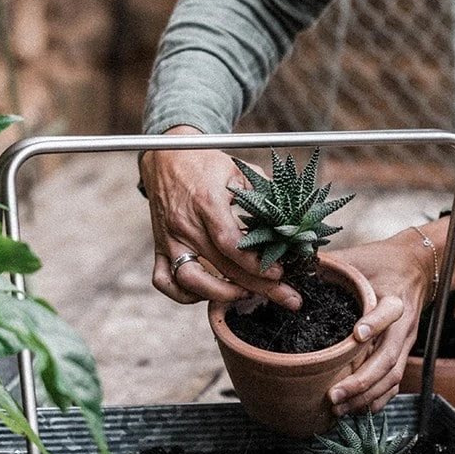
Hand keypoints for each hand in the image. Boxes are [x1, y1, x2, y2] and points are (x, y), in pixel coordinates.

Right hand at [139, 126, 300, 308]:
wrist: (166, 157)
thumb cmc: (206, 163)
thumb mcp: (239, 171)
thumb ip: (265, 194)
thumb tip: (295, 220)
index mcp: (207, 202)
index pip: (230, 243)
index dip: (256, 264)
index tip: (279, 273)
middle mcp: (185, 224)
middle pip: (220, 266)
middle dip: (257, 287)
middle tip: (286, 296)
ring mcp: (170, 238)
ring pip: (188, 280)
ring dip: (219, 294)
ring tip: (245, 294)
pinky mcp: (160, 247)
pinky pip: (164, 281)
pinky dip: (184, 295)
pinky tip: (208, 293)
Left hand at [327, 220, 454, 413]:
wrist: (416, 267)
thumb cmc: (380, 261)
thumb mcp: (358, 257)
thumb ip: (329, 265)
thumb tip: (288, 269)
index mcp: (394, 297)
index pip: (389, 312)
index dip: (375, 324)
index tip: (356, 335)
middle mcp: (403, 325)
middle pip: (388, 358)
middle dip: (361, 381)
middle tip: (334, 395)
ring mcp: (405, 343)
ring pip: (392, 377)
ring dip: (366, 397)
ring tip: (339, 409)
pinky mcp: (403, 354)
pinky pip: (395, 384)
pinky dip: (377, 401)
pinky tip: (356, 411)